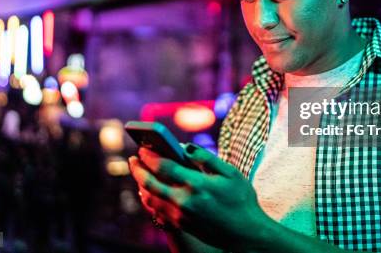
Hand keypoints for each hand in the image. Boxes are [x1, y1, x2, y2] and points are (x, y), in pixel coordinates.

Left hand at [128, 143, 270, 249]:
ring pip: (151, 199)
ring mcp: (181, 215)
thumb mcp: (230, 173)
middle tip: (133, 159)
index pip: (164, 167)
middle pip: (151, 184)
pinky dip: (150, 198)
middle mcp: (185, 201)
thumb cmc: (242, 200)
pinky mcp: (182, 225)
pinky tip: (150, 191)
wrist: (247, 234)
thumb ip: (206, 158)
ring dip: (141, 184)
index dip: (150, 156)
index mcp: (197, 185)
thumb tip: (185, 147)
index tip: (142, 148)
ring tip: (139, 173)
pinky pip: (158, 210)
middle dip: (139, 170)